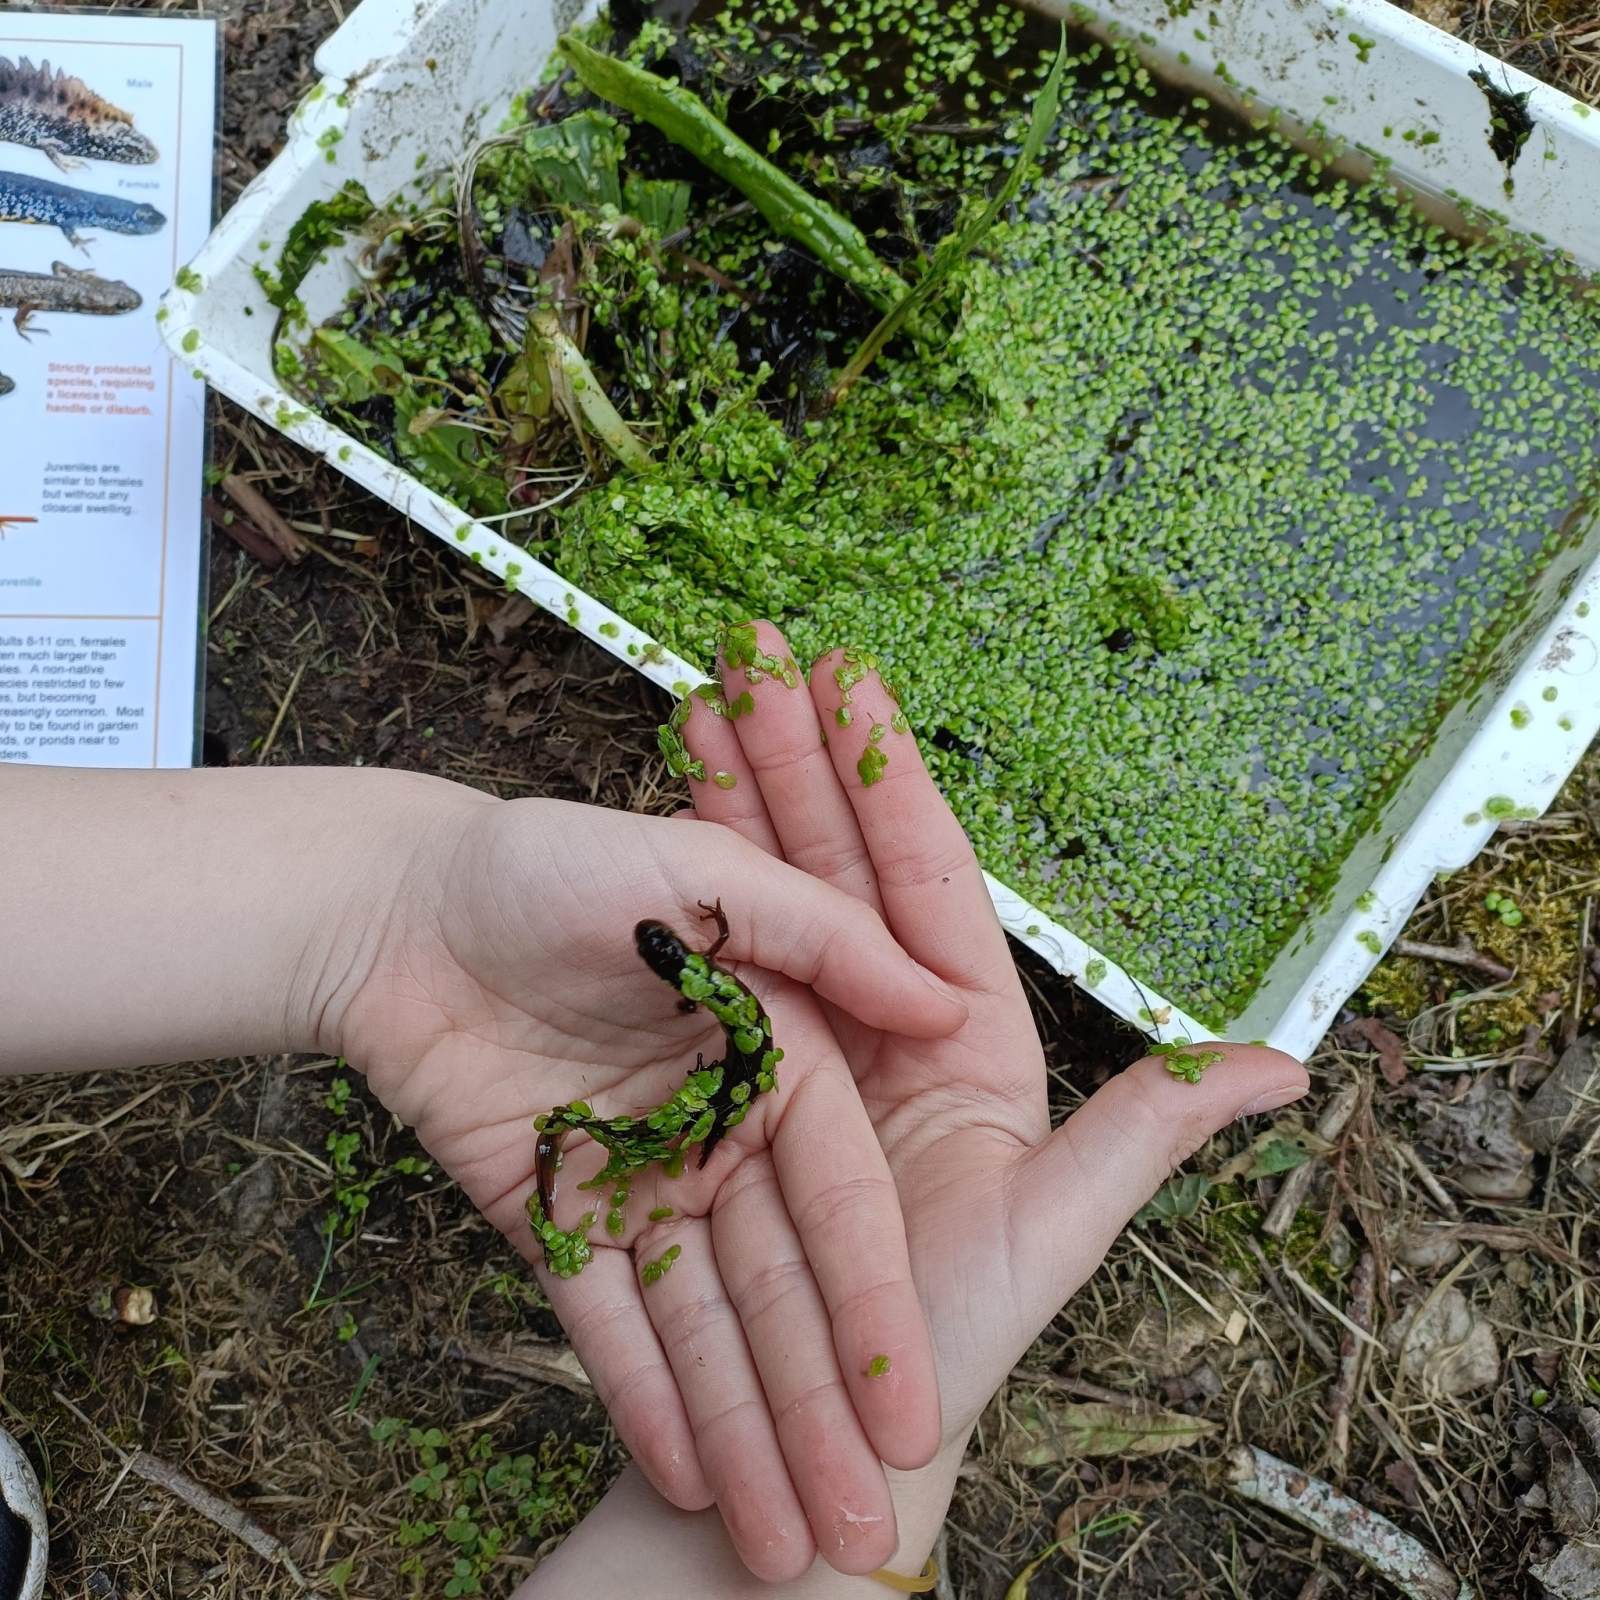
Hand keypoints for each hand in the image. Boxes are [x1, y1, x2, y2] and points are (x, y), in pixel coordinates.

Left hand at [327, 789, 961, 1575]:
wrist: (398, 899)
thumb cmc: (555, 865)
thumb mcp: (699, 870)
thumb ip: (820, 936)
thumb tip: (943, 1000)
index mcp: (778, 1058)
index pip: (840, 1203)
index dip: (875, 1309)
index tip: (913, 1411)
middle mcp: (720, 1132)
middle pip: (778, 1288)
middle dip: (817, 1410)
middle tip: (858, 1529)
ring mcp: (638, 1179)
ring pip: (698, 1322)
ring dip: (737, 1430)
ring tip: (772, 1549)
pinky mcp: (555, 1213)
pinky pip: (600, 1318)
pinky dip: (639, 1393)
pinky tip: (679, 1480)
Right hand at [673, 624, 1309, 1558]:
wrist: (817, 1434)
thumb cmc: (945, 1340)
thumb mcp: (1053, 1233)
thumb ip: (1149, 1135)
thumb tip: (1290, 1067)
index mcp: (958, 1034)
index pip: (924, 877)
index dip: (886, 775)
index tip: (852, 680)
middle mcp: (872, 1022)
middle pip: (834, 863)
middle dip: (792, 759)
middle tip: (758, 653)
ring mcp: (784, 1043)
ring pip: (760, 893)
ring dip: (728, 797)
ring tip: (699, 698)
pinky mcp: (706, 1079)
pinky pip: (696, 969)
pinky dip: (675, 887)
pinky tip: (652, 816)